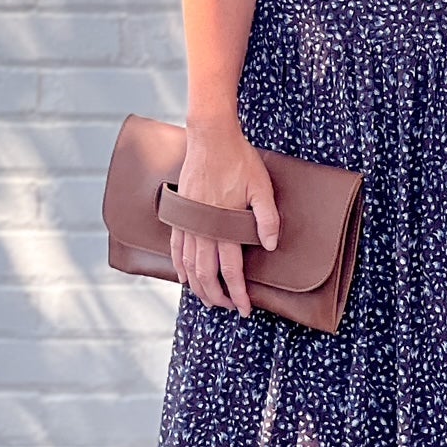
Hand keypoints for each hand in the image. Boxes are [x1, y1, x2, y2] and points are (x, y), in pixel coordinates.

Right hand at [168, 113, 279, 318]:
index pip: (231, 271)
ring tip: (209, 300)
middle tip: (230, 308)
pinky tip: (184, 278)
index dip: (238, 293)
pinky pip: (176, 248)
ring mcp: (189, 222)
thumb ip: (267, 218)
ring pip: (189, 266)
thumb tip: (270, 246)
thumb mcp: (262, 187)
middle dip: (218, 297)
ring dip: (198, 287)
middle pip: (207, 275)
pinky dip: (179, 266)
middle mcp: (203, 228)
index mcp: (224, 225)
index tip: (245, 309)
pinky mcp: (180, 214)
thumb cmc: (239, 160)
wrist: (210, 138)